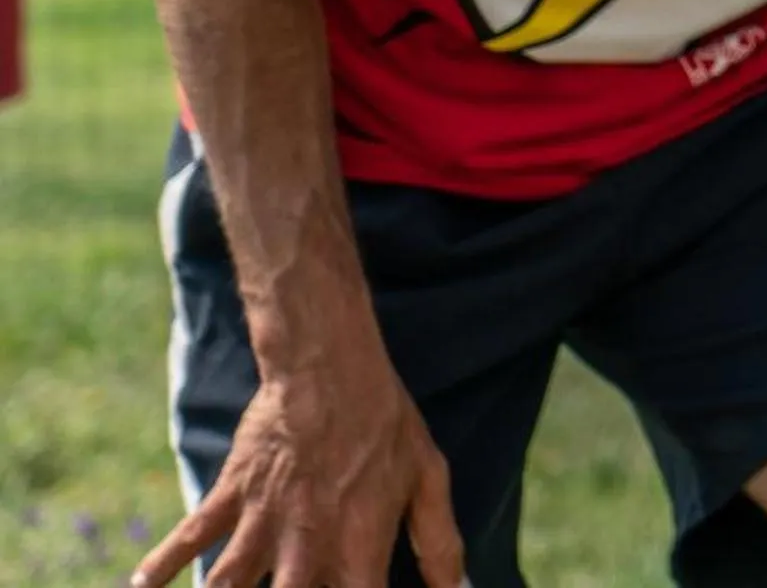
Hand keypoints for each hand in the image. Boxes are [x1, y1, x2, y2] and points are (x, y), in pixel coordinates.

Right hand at [132, 348, 463, 587]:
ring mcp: (264, 521)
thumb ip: (439, 540)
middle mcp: (307, 543)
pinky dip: (162, 563)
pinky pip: (191, 536)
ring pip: (229, 583)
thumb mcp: (428, 478)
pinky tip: (141, 584)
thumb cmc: (386, 424)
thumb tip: (457, 587)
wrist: (331, 368)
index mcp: (359, 544)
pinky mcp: (232, 495)